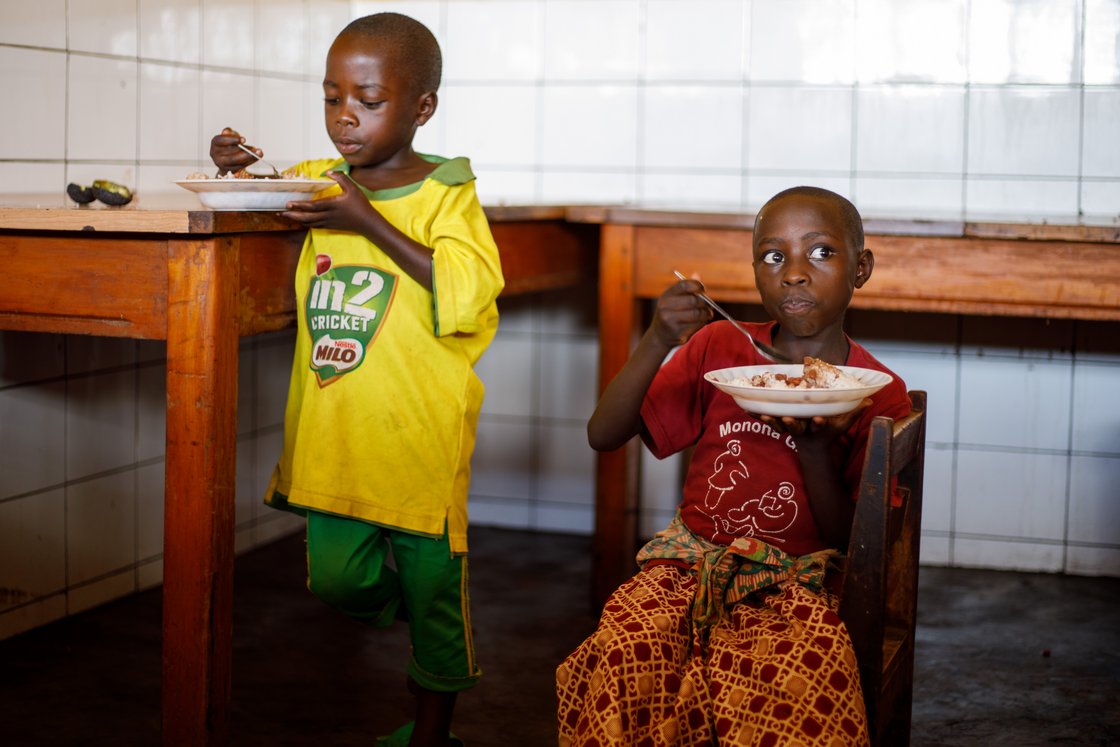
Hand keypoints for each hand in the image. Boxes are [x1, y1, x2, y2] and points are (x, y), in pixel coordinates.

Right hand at [209, 127, 259, 174]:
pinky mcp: (228, 170)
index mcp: (215, 143)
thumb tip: (226, 131)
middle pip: (230, 155)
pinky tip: (256, 157)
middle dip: (245, 152)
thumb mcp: (229, 135)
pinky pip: (240, 167)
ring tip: (259, 153)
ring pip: (236, 162)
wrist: (226, 155)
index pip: (222, 141)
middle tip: (256, 149)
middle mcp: (215, 155)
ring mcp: (221, 164)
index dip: (232, 140)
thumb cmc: (229, 143)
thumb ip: (229, 132)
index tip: (244, 139)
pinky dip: (249, 162)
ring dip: (249, 158)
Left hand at [280, 171, 376, 231]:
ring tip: (285, 217)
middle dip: (292, 215)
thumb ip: (341, 178)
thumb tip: (328, 171)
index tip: (288, 204)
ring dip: (296, 220)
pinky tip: (299, 221)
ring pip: (309, 223)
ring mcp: (328, 222)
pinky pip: (314, 226)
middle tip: (280, 213)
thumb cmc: (361, 205)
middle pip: (307, 217)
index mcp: (332, 205)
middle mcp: (328, 215)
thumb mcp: (353, 188)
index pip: (313, 206)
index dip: (300, 205)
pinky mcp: (330, 226)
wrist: (367, 223)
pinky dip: (305, 224)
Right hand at [650, 276, 713, 347]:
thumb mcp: (675, 300)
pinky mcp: (676, 332)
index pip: (684, 285)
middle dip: (704, 302)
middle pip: (693, 300)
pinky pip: (697, 324)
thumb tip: (697, 275)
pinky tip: (701, 321)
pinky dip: (703, 322)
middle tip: (708, 305)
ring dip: (706, 313)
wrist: (660, 336)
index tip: (702, 289)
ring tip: (707, 314)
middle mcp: (665, 306)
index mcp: (666, 296)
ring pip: (697, 313)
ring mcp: (669, 320)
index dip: (697, 285)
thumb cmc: (672, 314)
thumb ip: (687, 289)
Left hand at [757, 398, 871, 442]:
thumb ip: (854, 412)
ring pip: (779, 426)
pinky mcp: (779, 425)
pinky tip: (746, 409)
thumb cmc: (828, 431)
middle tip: (787, 418)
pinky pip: (767, 420)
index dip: (820, 424)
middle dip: (791, 424)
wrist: (812, 446)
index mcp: (817, 428)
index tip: (819, 420)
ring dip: (771, 421)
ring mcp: (789, 429)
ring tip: (765, 415)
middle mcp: (802, 429)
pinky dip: (757, 416)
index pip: (820, 426)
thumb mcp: (842, 424)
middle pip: (796, 428)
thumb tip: (869, 400)